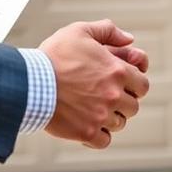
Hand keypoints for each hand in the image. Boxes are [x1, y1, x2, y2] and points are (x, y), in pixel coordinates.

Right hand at [39, 20, 149, 148]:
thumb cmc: (53, 55)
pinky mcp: (87, 132)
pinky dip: (98, 136)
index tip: (121, 85)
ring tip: (92, 110)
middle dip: (123, 102)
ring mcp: (101, 115)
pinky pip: (104, 141)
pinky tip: (87, 126)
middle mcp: (114, 95)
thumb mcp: (80, 31)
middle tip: (105, 97)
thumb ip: (108, 30)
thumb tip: (129, 39)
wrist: (29, 82)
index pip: (142, 85)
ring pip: (119, 124)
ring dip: (110, 118)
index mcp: (117, 71)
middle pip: (133, 106)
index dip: (133, 85)